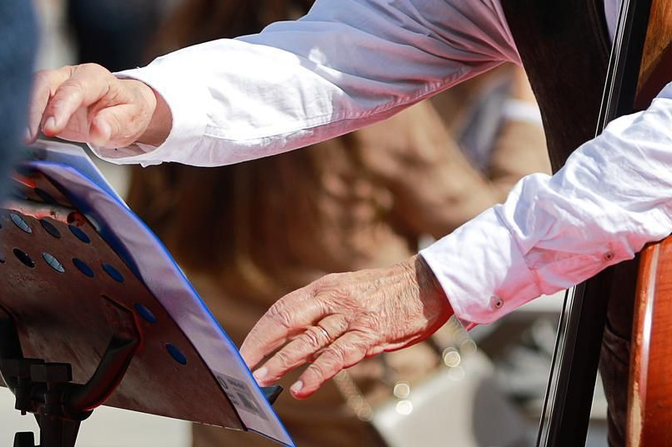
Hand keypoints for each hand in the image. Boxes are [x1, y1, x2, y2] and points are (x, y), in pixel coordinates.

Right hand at [27, 64, 169, 149]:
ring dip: (21, 113)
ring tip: (18, 139)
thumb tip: (99, 131)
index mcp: (94, 78)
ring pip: (29, 90)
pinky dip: (17, 116)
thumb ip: (114, 124)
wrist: (122, 109)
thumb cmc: (126, 111)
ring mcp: (55, 86)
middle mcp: (70, 76)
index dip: (59, 107)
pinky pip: (25, 102)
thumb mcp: (129, 119)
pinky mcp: (44, 99)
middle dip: (32, 108)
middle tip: (26, 137)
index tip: (50, 129)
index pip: (73, 88)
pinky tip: (14, 135)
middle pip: (44, 83)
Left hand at [241, 257, 453, 398]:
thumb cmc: (389, 292)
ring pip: (309, 340)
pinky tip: (303, 388)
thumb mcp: (350, 292)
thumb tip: (296, 343)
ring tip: (262, 378)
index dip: (261, 332)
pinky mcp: (370, 332)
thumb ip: (324, 314)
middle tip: (242, 367)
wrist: (429, 282)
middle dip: (261, 346)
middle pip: (287, 321)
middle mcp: (334, 298)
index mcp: (325, 287)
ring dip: (282, 360)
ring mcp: (351, 315)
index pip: (283, 309)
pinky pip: (338, 355)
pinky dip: (318, 373)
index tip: (243, 352)